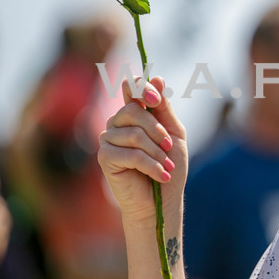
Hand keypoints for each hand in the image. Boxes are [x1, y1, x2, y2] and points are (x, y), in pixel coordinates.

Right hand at [97, 76, 186, 223]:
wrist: (161, 200)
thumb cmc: (169, 165)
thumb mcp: (174, 133)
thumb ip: (164, 108)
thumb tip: (157, 78)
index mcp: (135, 114)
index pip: (131, 88)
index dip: (141, 88)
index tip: (156, 98)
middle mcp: (118, 123)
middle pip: (133, 111)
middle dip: (157, 130)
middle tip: (169, 147)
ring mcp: (108, 140)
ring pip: (134, 134)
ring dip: (157, 152)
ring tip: (167, 166)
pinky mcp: (105, 158)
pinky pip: (131, 154)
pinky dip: (152, 165)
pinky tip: (162, 176)